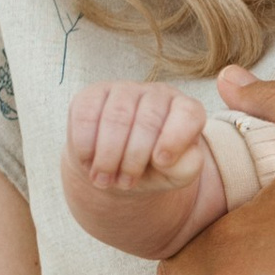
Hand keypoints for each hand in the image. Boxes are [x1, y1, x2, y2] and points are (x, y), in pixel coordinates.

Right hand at [69, 82, 208, 192]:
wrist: (117, 169)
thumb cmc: (154, 169)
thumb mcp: (176, 175)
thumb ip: (185, 167)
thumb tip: (166, 159)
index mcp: (186, 111)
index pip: (189, 114)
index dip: (175, 139)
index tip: (160, 162)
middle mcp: (157, 94)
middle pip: (148, 121)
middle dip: (134, 159)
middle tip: (125, 183)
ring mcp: (125, 90)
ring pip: (116, 118)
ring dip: (108, 156)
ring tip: (105, 179)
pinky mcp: (93, 93)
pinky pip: (87, 115)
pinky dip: (85, 145)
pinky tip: (88, 161)